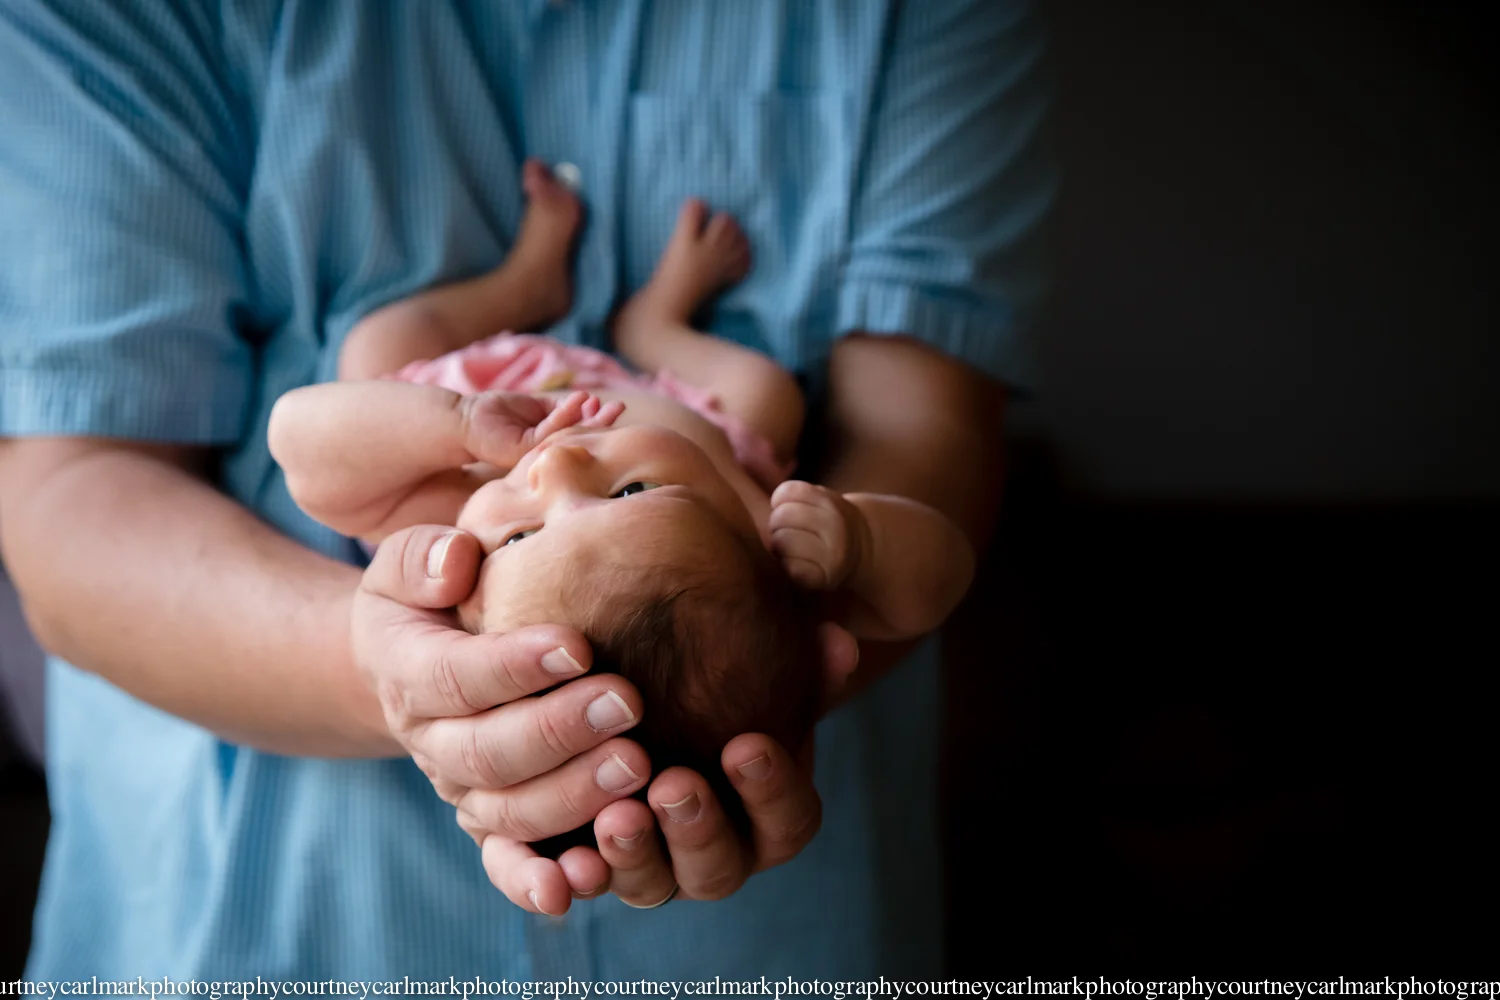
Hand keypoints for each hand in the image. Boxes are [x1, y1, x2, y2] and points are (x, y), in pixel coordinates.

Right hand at [351, 522, 650, 914]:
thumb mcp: (409, 564)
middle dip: (559, 731)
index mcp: (408, 672)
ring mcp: (462, 791)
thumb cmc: (429, 598)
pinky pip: (507, 864)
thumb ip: (424, 557)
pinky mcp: (492, 825)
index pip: (454, 676)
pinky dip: (535, 882)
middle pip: (487, 752)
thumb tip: (456, 561)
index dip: (513, 666)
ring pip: (509, 811)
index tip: (578, 645)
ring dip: (573, 796)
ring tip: (638, 766)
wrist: (414, 663)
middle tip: (628, 702)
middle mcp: (431, 743)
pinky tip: (579, 884)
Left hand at [460, 390, 623, 468]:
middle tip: (621, 408)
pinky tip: (582, 400)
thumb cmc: (495, 412)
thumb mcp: (534, 407)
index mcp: (548, 442)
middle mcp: (544, 450)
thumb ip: (557, 409)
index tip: (612, 405)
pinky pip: (548, 432)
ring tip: (612, 407)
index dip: (596, 419)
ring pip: (568, 436)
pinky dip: (566, 415)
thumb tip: (584, 401)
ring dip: (592, 421)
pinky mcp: (522, 450)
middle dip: (601, 423)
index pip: (577, 431)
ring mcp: (534, 453)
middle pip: (578, 437)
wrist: (464, 421)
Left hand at [574, 622, 858, 907]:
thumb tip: (837, 643)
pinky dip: (573, 881)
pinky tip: (566, 861)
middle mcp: (711, 855)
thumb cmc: (713, 678)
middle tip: (673, 784)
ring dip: (634, 855)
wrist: (628, 689)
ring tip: (616, 816)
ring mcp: (650, 869)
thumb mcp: (755, 665)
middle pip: (716, 869)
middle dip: (697, 828)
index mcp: (766, 817)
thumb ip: (799, 658)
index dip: (772, 792)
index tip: (747, 747)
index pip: (788, 823)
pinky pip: (579, 887)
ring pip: (650, 886)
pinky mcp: (588, 864)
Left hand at [767, 480, 868, 590]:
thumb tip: (758, 509)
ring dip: (779, 545)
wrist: (863, 550)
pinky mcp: (823, 578)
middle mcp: (835, 526)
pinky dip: (787, 565)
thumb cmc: (828, 522)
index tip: (791, 508)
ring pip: (780, 542)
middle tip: (790, 531)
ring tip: (793, 547)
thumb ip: (794, 497)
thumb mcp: (821, 498)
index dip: (780, 500)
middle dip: (777, 524)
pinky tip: (798, 563)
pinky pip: (788, 567)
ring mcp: (831, 554)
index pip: (786, 492)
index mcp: (831, 502)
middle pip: (780, 517)